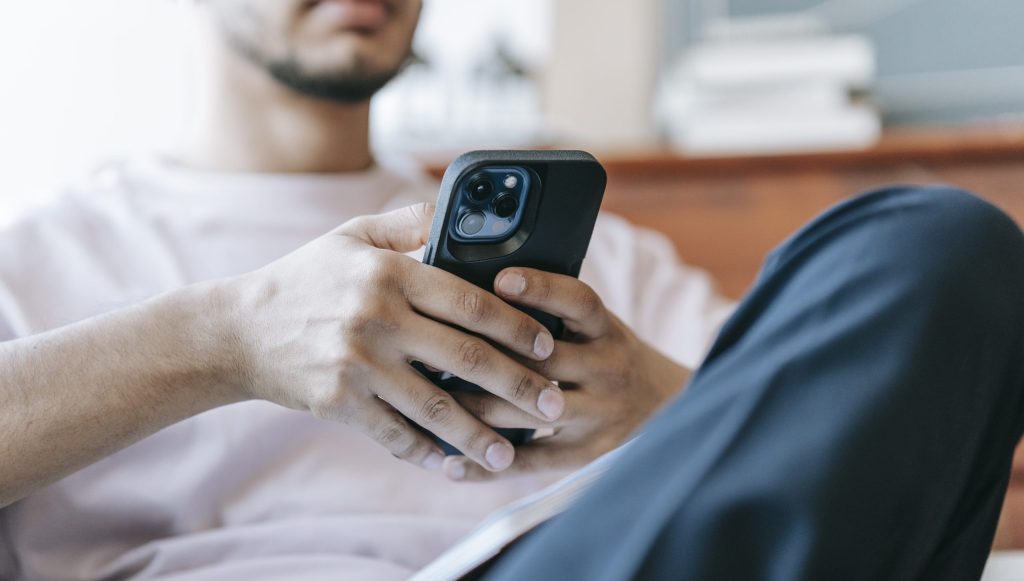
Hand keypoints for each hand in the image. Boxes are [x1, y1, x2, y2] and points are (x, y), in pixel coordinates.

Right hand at [221, 204, 565, 472]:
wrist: (238, 330)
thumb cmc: (305, 279)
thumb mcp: (352, 236)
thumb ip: (408, 222)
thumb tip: (462, 211)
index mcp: (390, 273)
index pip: (471, 302)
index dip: (518, 326)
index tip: (549, 345)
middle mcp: (377, 318)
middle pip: (467, 358)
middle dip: (519, 386)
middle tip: (556, 406)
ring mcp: (357, 364)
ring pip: (436, 407)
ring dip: (481, 435)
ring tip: (514, 453)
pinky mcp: (339, 403)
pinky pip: (395, 434)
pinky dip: (428, 453)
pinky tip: (456, 466)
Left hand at [442, 268, 690, 480]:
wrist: (669, 407)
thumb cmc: (610, 355)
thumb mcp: (598, 327)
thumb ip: (555, 312)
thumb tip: (483, 285)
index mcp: (608, 330)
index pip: (578, 301)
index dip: (541, 288)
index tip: (499, 280)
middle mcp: (608, 370)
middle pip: (542, 361)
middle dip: (484, 356)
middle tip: (431, 348)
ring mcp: (599, 415)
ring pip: (527, 413)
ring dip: (473, 409)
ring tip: (428, 401)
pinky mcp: (587, 455)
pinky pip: (531, 462)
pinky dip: (487, 466)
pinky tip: (449, 463)